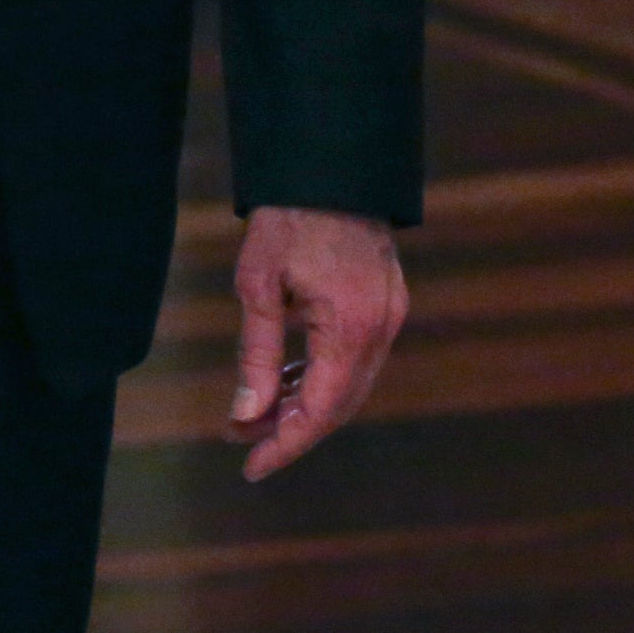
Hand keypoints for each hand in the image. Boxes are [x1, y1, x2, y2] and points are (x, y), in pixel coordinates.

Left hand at [223, 205, 406, 481]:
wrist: (332, 165)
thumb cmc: (289, 219)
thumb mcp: (258, 286)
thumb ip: (258, 356)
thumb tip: (247, 416)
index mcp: (350, 327)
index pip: (321, 411)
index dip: (286, 445)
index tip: (251, 468)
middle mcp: (381, 327)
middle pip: (341, 405)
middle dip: (291, 428)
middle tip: (243, 440)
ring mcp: (390, 314)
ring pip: (351, 383)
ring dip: (307, 403)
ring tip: (257, 414)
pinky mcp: (387, 302)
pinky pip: (358, 357)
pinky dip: (324, 376)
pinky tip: (289, 380)